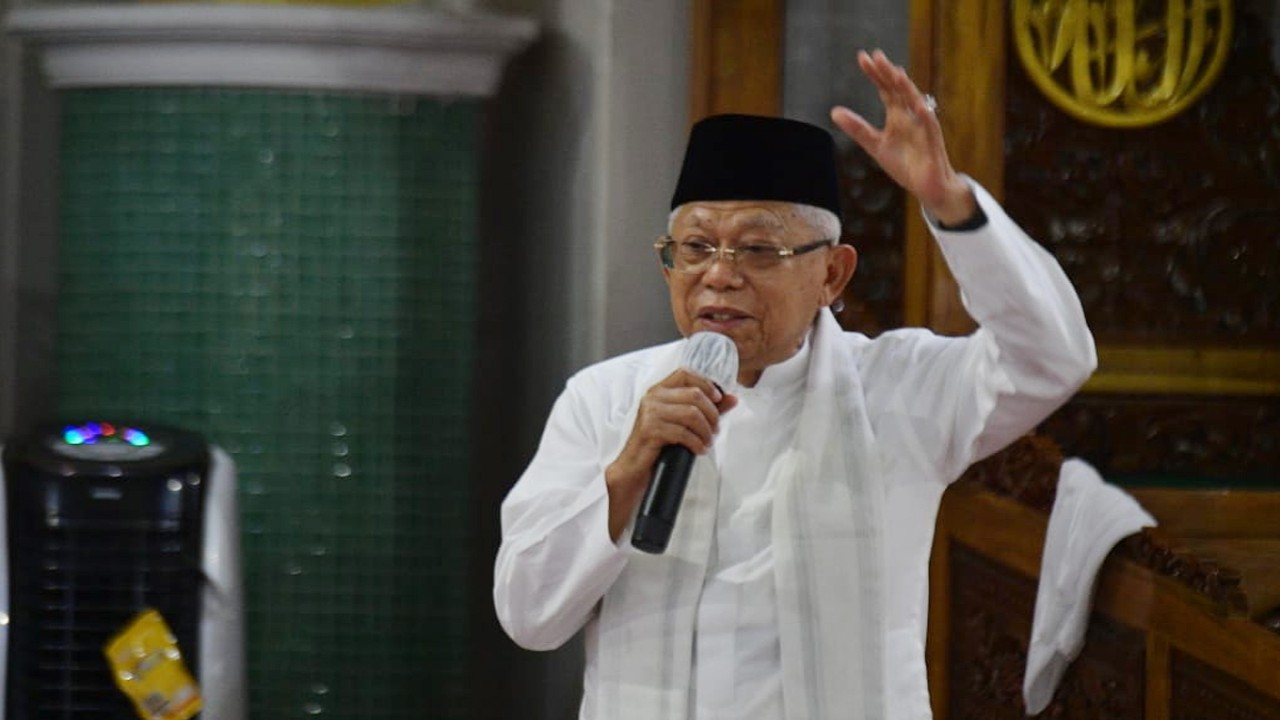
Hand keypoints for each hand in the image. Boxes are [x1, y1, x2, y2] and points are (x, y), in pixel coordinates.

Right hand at [603, 369, 737, 540]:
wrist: (635, 466)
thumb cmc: (659, 443)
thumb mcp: (684, 422)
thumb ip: (707, 408)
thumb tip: (733, 398)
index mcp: (659, 389)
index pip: (685, 373)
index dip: (706, 383)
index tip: (718, 399)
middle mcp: (653, 397)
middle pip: (694, 395)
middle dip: (711, 414)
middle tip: (715, 430)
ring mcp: (650, 413)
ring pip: (692, 413)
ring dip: (706, 431)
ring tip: (707, 441)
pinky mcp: (650, 430)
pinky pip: (683, 433)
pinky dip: (696, 443)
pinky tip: (699, 450)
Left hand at [830, 49, 976, 225]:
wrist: (926, 186)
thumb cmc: (904, 164)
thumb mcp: (875, 145)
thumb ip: (857, 128)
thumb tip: (834, 111)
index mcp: (897, 115)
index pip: (885, 89)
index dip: (875, 74)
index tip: (863, 58)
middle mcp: (911, 115)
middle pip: (898, 89)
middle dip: (887, 73)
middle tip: (875, 56)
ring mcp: (923, 126)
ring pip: (915, 102)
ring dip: (905, 87)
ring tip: (895, 72)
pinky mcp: (933, 141)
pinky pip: (929, 126)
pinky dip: (924, 115)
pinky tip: (917, 106)